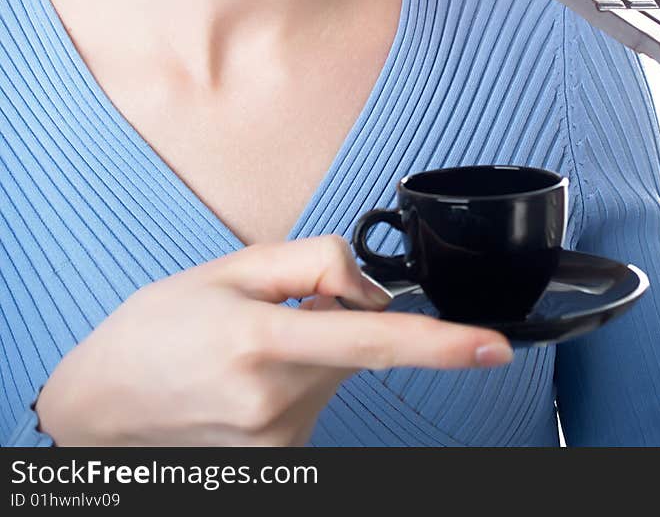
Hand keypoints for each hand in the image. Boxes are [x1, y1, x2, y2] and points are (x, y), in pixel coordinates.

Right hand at [34, 235, 513, 445]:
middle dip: (335, 320)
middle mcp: (276, 402)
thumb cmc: (156, 330)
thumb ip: (314, 264)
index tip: (493, 347)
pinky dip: (299, 380)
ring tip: (244, 351)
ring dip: (312, 353)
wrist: (99, 408)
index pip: (373, 341)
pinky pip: (315, 403)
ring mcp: (278, 441)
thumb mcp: (229, 270)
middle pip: (356, 348)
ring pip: (336, 376)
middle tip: (273, 312)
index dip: (440, 344)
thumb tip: (372, 291)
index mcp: (262, 344)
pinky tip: (247, 379)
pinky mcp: (279, 462)